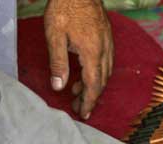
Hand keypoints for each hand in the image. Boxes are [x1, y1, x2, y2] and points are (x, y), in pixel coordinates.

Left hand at [44, 0, 113, 119]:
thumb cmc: (65, 7)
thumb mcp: (54, 36)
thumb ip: (58, 63)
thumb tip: (59, 87)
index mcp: (92, 52)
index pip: (93, 86)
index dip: (88, 102)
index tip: (82, 114)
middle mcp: (104, 50)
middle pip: (101, 81)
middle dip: (90, 97)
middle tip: (77, 108)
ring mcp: (108, 42)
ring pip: (105, 72)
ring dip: (93, 85)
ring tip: (76, 91)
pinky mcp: (107, 35)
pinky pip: (106, 60)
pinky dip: (97, 72)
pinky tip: (86, 71)